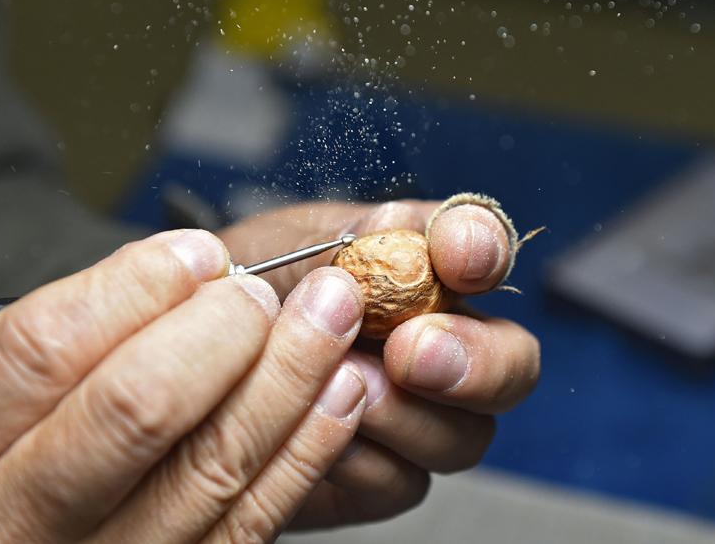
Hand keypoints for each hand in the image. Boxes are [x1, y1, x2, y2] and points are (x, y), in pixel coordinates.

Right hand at [0, 230, 369, 541]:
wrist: (22, 541)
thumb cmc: (12, 450)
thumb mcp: (1, 390)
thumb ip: (79, 333)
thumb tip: (188, 267)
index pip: (47, 350)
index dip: (138, 288)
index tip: (198, 254)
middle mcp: (20, 519)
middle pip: (141, 409)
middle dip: (226, 332)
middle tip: (267, 290)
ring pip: (211, 467)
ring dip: (288, 379)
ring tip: (329, 321)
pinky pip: (250, 523)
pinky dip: (305, 451)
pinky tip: (334, 398)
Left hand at [219, 199, 541, 527]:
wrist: (201, 354)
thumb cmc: (252, 289)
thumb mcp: (286, 249)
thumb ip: (346, 242)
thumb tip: (394, 230)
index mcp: (427, 266)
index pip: (485, 246)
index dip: (485, 250)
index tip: (458, 256)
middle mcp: (444, 341)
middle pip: (513, 362)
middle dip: (474, 361)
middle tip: (411, 352)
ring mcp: (424, 414)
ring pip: (466, 436)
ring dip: (405, 416)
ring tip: (340, 386)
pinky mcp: (387, 473)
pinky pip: (404, 483)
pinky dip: (361, 464)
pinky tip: (316, 437)